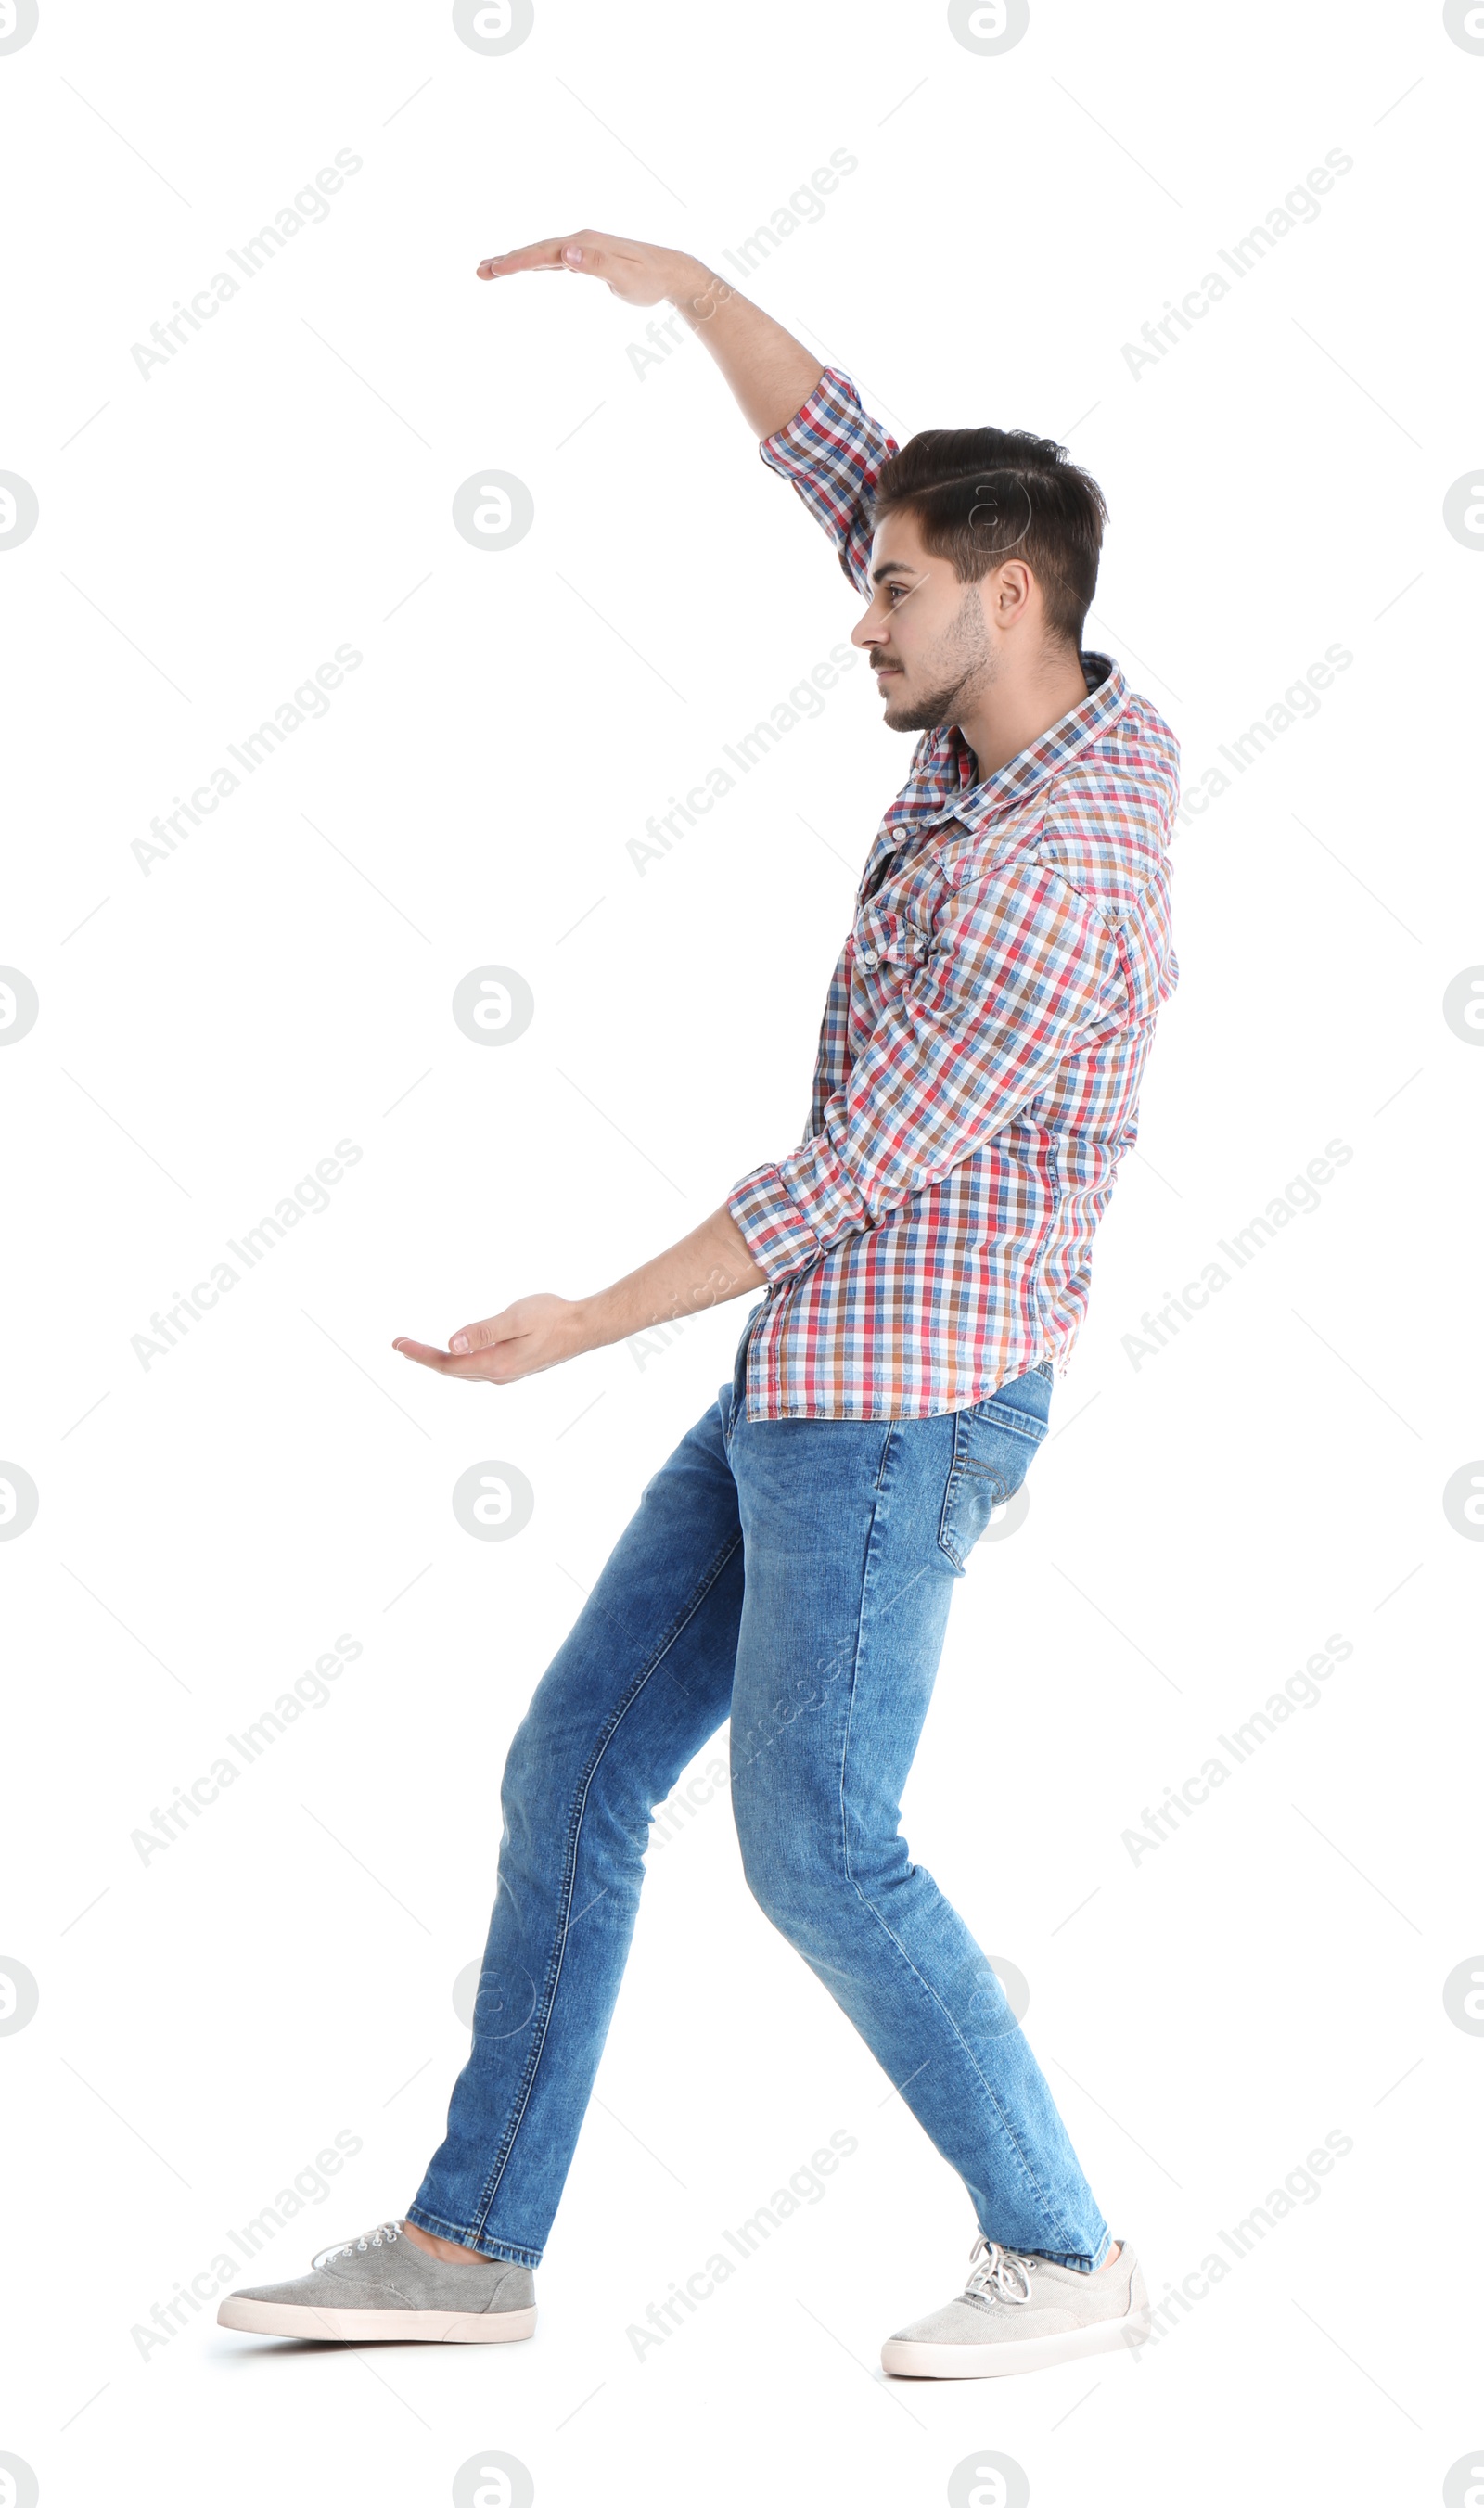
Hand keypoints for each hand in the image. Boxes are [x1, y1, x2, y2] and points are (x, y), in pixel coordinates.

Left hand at [393, 1294, 591, 1385]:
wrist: (584, 1327)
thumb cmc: (553, 1318)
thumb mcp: (516, 1319)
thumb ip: (483, 1332)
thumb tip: (451, 1343)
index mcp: (496, 1364)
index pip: (447, 1363)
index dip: (420, 1355)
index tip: (398, 1344)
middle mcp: (498, 1374)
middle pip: (451, 1370)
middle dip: (423, 1358)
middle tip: (399, 1344)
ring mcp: (506, 1373)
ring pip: (463, 1371)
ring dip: (439, 1361)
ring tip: (417, 1350)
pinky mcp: (513, 1366)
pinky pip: (475, 1369)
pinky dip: (457, 1361)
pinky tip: (454, 1354)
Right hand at [476, 229, 709, 309]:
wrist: (672, 273)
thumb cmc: (651, 280)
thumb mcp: (625, 277)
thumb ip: (596, 265)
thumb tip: (567, 254)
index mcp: (584, 244)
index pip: (542, 253)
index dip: (515, 262)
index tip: (493, 270)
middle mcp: (580, 242)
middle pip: (535, 251)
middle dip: (506, 261)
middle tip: (479, 272)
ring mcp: (583, 249)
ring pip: (541, 255)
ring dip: (515, 262)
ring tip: (490, 270)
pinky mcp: (588, 259)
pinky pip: (553, 262)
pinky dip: (534, 264)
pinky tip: (525, 268)